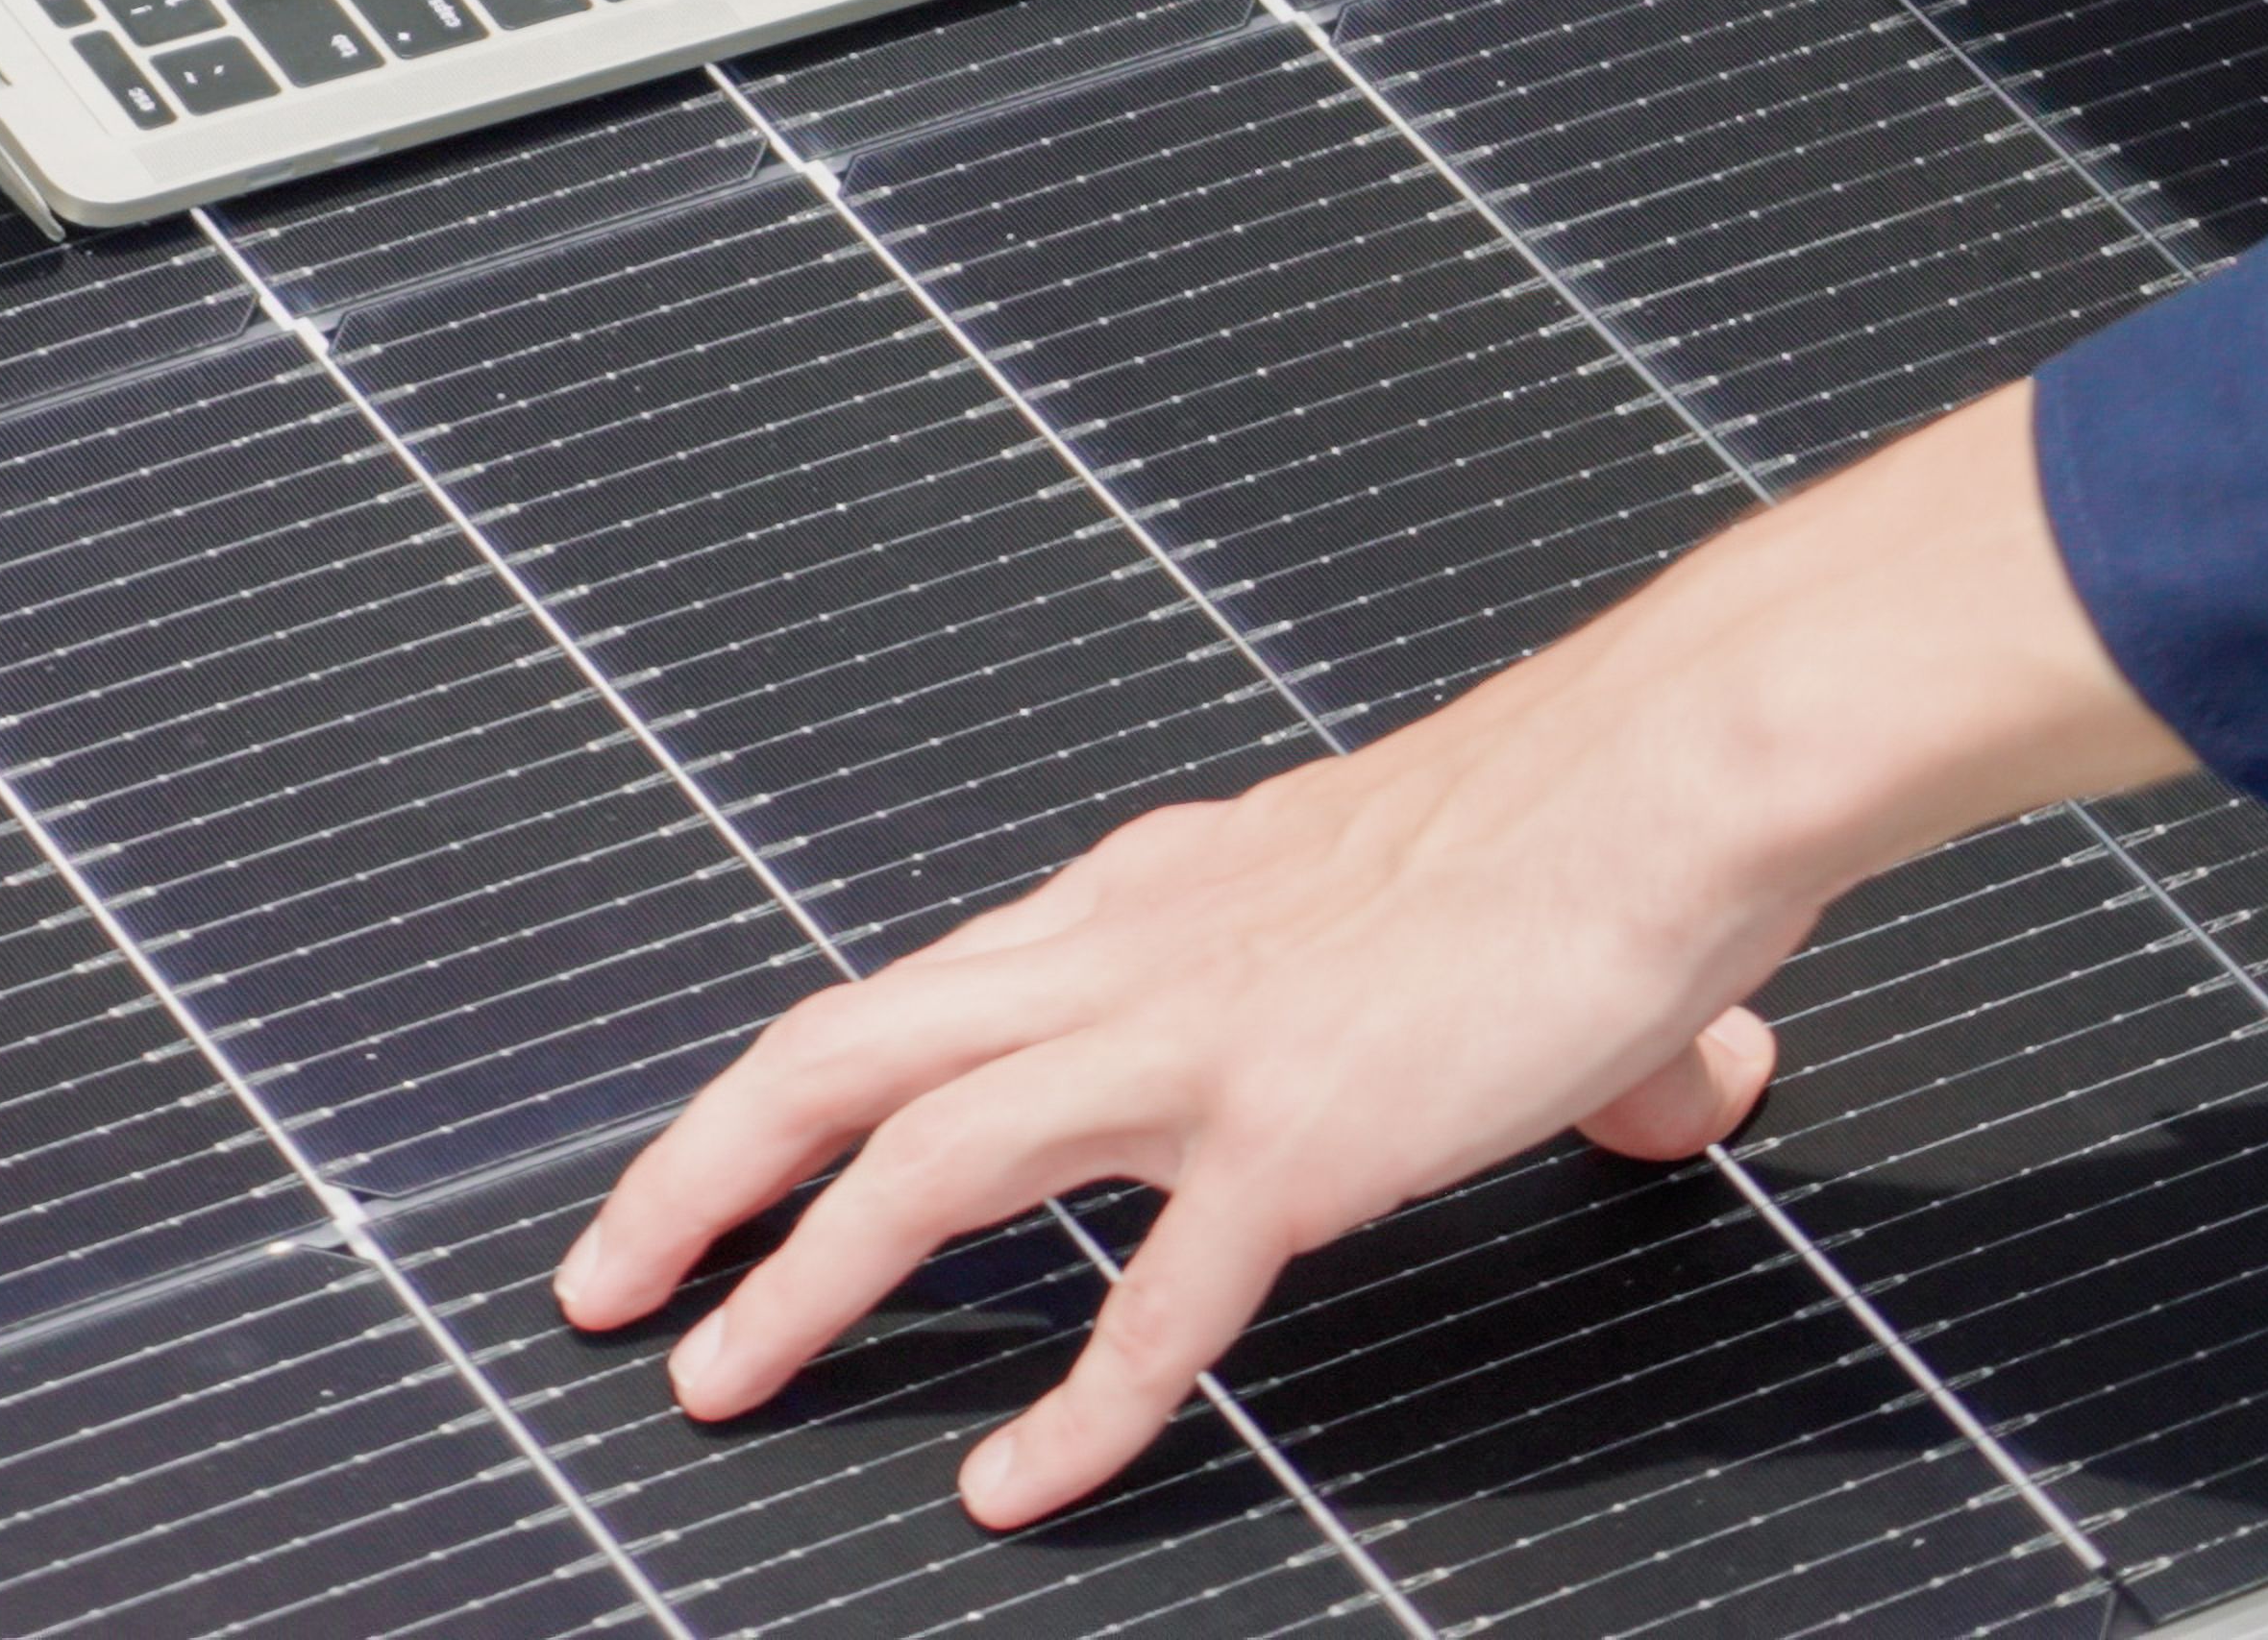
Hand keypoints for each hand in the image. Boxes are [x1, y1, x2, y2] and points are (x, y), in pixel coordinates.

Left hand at [554, 393, 2183, 1528]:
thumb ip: (1500, 1011)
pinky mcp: (1293, 1136)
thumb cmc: (1591, 823)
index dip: (783, 1093)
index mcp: (1147, 892)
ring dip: (798, 1277)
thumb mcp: (1456, 911)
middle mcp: (1130, 952)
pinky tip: (1011, 1488)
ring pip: (920, 1160)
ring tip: (715, 1385)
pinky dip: (1069, 1408)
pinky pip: (1149, 1303)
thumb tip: (1649, 1083)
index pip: (910, 995)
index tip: (704, 1174)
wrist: (1670, 777)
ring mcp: (1198, 1043)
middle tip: (597, 1283)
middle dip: (694, 1172)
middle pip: (837, 1052)